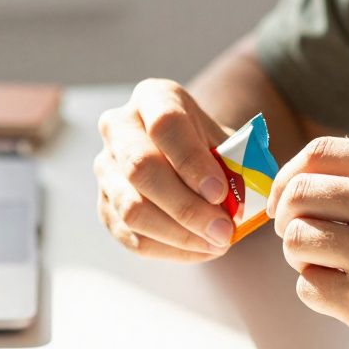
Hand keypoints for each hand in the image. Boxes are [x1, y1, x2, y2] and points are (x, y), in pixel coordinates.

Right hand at [94, 79, 237, 260]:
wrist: (182, 151)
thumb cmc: (208, 144)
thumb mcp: (226, 139)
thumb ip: (236, 163)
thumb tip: (244, 201)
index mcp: (152, 98)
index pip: (165, 125)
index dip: (192, 161)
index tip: (219, 192)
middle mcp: (119, 129)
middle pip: (141, 169)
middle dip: (186, 207)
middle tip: (223, 230)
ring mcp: (106, 169)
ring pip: (132, 209)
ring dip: (179, 234)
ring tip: (217, 243)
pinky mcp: (105, 206)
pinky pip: (132, 237)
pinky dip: (170, 249)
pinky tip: (200, 249)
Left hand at [266, 136, 348, 348]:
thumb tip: (299, 185)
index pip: (318, 153)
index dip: (290, 176)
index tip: (286, 199)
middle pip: (297, 195)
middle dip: (287, 219)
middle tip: (301, 238)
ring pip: (295, 241)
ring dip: (303, 259)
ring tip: (334, 270)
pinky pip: (306, 287)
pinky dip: (320, 294)